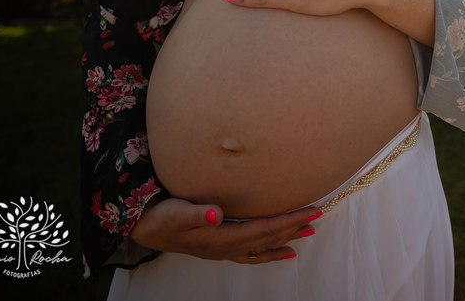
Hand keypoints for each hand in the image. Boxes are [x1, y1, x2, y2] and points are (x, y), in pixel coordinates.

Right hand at [128, 197, 320, 264]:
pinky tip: (284, 251)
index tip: (309, 211)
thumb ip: (196, 213)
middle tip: (318, 215)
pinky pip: (253, 252)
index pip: (262, 229)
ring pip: (263, 246)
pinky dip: (271, 252)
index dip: (287, 220)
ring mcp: (224, 250)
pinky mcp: (221, 247)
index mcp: (220, 238)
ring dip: (286, 238)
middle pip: (267, 238)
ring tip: (309, 231)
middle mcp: (226, 247)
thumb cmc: (161, 217)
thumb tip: (216, 213)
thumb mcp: (175, 213)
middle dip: (293, 227)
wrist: (146, 228)